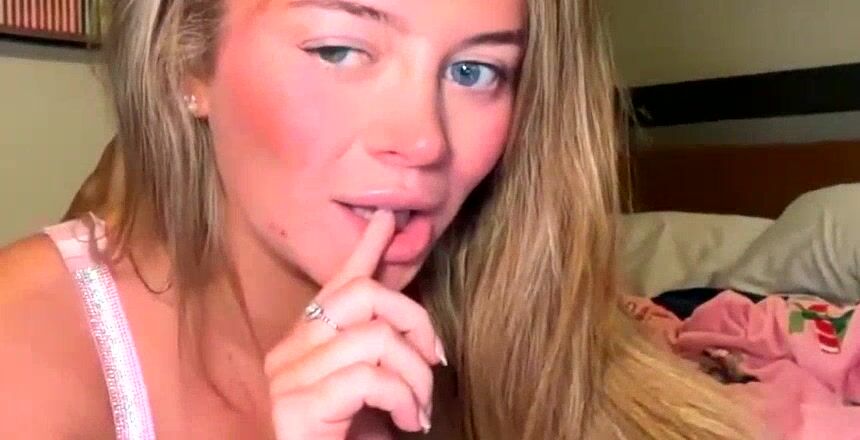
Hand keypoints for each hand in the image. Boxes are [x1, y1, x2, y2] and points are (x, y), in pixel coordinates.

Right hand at [266, 210, 446, 438]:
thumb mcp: (375, 386)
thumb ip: (382, 348)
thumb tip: (407, 313)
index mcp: (308, 342)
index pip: (337, 282)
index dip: (367, 248)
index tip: (388, 218)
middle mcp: (289, 351)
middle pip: (363, 295)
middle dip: (415, 320)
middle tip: (435, 362)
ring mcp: (287, 378)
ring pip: (375, 337)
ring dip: (416, 376)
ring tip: (419, 411)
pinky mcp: (297, 407)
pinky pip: (370, 378)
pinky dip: (404, 398)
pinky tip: (407, 423)